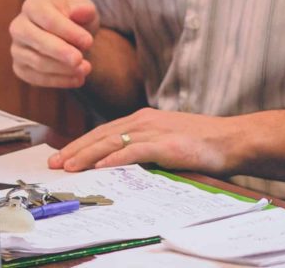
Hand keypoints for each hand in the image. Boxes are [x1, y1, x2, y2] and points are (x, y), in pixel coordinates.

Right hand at [9, 0, 99, 87]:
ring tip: (86, 69)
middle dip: (60, 52)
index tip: (89, 42)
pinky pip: (37, 78)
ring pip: (38, 62)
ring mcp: (17, 49)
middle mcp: (19, 27)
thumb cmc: (76, 19)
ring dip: (63, 68)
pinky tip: (78, 79)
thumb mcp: (84, 10)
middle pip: (38, 41)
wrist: (70, 37)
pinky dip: (59, 81)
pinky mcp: (20, 69)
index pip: (48, 19)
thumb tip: (82, 10)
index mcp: (33, 6)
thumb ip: (84, 8)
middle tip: (79, 60)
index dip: (68, 31)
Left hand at [48, 108, 239, 174]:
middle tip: (54, 164)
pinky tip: (100, 166)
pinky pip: (134, 151)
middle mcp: (144, 120)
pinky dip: (115, 157)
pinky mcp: (165, 144)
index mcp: (143, 119)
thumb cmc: (201, 143)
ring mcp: (154, 130)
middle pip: (101, 134)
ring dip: (87, 154)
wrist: (230, 139)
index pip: (103, 131)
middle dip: (75, 150)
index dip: (80, 143)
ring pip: (111, 141)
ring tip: (68, 166)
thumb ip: (144, 146)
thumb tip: (120, 161)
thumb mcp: (166, 139)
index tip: (61, 156)